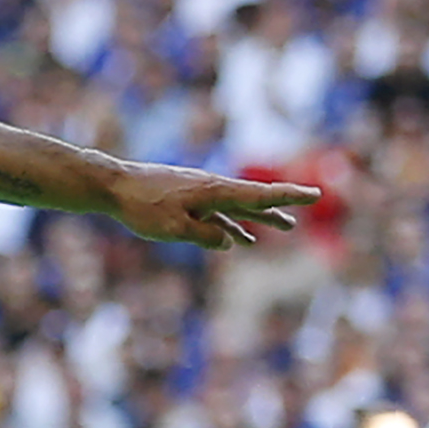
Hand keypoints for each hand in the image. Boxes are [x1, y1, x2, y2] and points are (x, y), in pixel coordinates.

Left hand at [98, 163, 318, 249]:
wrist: (113, 186)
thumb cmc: (142, 207)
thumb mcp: (173, 229)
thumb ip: (205, 236)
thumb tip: (229, 241)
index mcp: (214, 191)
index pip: (259, 195)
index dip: (289, 197)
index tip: (315, 194)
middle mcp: (212, 189)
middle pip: (255, 199)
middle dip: (283, 204)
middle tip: (312, 202)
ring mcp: (200, 194)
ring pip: (238, 208)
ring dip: (261, 218)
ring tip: (285, 227)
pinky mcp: (187, 201)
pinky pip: (217, 216)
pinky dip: (232, 226)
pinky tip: (241, 239)